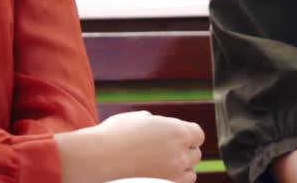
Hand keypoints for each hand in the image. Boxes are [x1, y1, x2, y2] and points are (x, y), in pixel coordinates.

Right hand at [57, 110, 203, 182]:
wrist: (98, 160)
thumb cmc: (114, 136)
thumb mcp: (137, 119)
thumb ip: (155, 121)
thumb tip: (157, 124)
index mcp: (176, 131)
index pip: (198, 134)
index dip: (189, 135)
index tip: (177, 137)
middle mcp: (179, 154)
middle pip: (195, 154)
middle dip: (184, 152)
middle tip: (166, 151)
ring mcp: (174, 175)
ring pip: (191, 173)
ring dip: (182, 169)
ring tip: (163, 165)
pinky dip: (173, 180)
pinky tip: (158, 175)